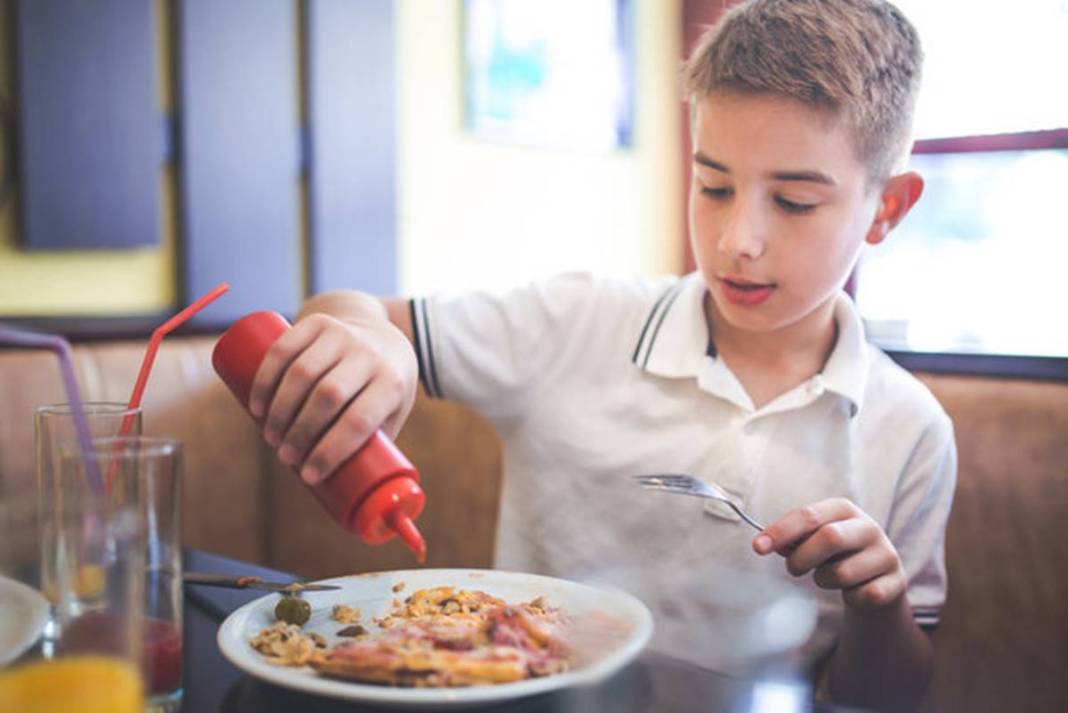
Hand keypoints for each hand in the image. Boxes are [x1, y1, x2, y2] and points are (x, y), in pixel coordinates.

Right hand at [247, 312, 417, 484]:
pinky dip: (265, 380)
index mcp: (392, 382)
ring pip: (301, 373)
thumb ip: (377, 447)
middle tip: (285, 457)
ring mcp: (342, 334)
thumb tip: (358, 498)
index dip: (330, 452)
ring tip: (270, 437)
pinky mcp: (317, 323)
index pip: (359, 420)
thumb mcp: (393, 412)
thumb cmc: (384, 386)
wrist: (381, 332)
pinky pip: (284, 349)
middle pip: (327, 398)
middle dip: (300, 433)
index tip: (309, 476)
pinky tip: (255, 406)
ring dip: (278, 411)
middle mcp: (369, 355)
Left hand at [753, 497, 906, 610]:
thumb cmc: (835, 554)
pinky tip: (853, 591)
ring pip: (842, 573)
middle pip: (830, 538)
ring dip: (824, 580)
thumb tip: (766, 542)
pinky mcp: (897, 582)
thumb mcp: (813, 539)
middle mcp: (868, 527)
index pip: (809, 515)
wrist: (876, 579)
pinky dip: (849, 598)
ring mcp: (886, 554)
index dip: (781, 531)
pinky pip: (862, 596)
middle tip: (792, 569)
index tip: (758, 547)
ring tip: (828, 577)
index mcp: (843, 509)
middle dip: (802, 558)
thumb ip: (792, 539)